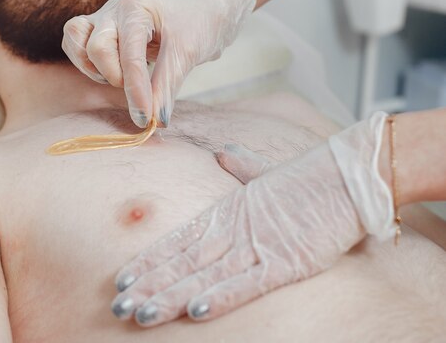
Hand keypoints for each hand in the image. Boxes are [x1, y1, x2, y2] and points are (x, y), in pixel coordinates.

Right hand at [62, 0, 256, 127]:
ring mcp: (103, 16)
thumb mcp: (187, 54)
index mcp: (138, 8)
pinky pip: (73, 42)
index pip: (130, 55)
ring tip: (124, 78)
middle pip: (97, 48)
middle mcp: (115, 9)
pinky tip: (110, 72)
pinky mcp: (96, 28)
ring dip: (96, 70)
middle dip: (116, 77)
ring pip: (77, 42)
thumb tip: (156, 121)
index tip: (145, 119)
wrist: (200, 10)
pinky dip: (86, 63)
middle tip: (140, 90)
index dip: (136, 91)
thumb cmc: (195, 26)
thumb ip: (167, 87)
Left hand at [110, 113, 395, 326]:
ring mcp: (257, 246)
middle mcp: (233, 229)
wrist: (347, 174)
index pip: (179, 241)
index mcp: (227, 211)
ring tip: (141, 313)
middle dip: (148, 286)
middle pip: (182, 262)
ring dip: (171, 296)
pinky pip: (246, 284)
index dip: (149, 262)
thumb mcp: (267, 173)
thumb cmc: (309, 177)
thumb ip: (242, 166)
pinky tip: (194, 310)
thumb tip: (224, 152)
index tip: (123, 279)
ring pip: (204, 276)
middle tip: (118, 305)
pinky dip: (219, 297)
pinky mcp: (285, 262)